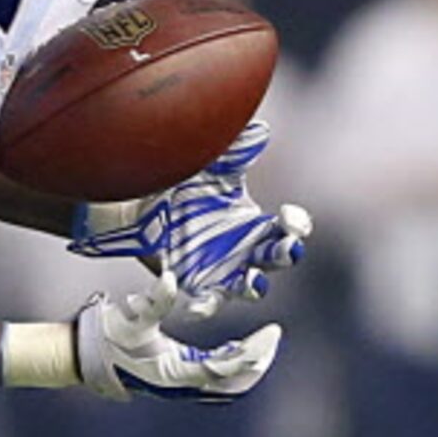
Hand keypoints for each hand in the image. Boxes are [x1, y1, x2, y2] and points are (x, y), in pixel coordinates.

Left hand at [70, 119, 312, 308]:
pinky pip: (206, 301)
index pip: (291, 230)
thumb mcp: (212, 167)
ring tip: (253, 282)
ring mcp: (223, 270)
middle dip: (286, 254)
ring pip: (249, 287)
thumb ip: (237, 152)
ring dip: (254, 286)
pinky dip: (205, 306)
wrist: (140, 202)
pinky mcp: (195, 284)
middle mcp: (247, 250)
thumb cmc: (183, 185)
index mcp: (258, 224)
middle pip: (278, 259)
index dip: (297, 225)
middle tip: (287, 248)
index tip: (289, 215)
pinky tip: (198, 305)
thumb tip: (261, 131)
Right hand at [74, 276, 281, 402]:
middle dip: (258, 361)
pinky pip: (214, 381)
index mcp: (176, 372)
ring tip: (259, 343)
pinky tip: (235, 347)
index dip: (254, 351)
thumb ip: (154, 299)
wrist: (86, 357)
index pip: (227, 367)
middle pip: (234, 384)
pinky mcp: (177, 380)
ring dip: (246, 367)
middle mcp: (182, 385)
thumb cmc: (108, 335)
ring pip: (226, 387)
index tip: (273, 330)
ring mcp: (180, 386)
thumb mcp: (132, 316)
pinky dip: (230, 368)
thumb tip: (171, 279)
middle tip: (272, 336)